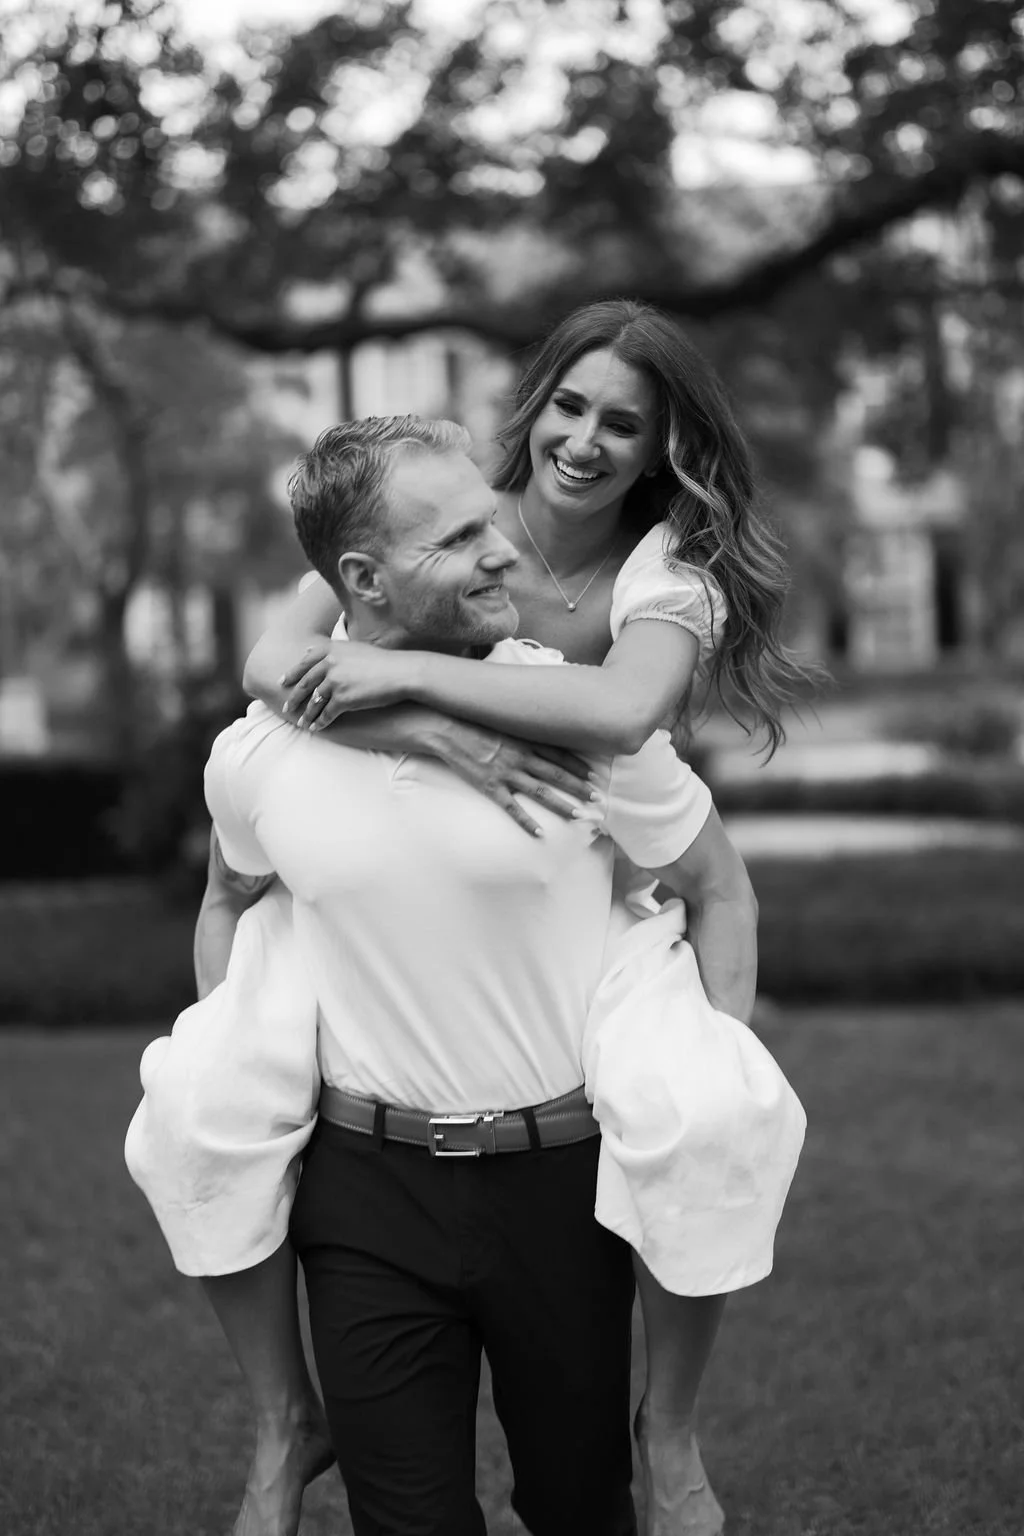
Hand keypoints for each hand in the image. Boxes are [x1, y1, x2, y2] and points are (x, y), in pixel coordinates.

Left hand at [281, 641, 414, 726]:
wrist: (401, 673)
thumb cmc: (383, 661)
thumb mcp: (354, 648)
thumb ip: (332, 650)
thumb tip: (308, 650)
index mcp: (331, 650)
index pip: (305, 662)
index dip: (292, 673)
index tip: (282, 682)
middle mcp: (330, 664)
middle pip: (305, 683)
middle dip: (294, 698)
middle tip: (286, 707)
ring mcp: (335, 682)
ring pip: (314, 702)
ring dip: (307, 714)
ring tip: (302, 723)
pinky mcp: (343, 699)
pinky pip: (326, 714)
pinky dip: (320, 723)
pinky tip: (316, 728)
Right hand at [435, 719, 596, 837]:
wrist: (445, 729)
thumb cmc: (473, 722)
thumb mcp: (502, 721)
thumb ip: (520, 730)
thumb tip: (537, 732)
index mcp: (524, 740)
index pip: (558, 755)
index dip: (578, 766)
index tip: (593, 776)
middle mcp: (520, 757)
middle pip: (556, 775)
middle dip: (578, 787)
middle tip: (596, 799)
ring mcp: (506, 773)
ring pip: (540, 792)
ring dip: (561, 805)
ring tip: (578, 816)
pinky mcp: (490, 787)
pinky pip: (512, 809)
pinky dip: (527, 822)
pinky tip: (540, 834)